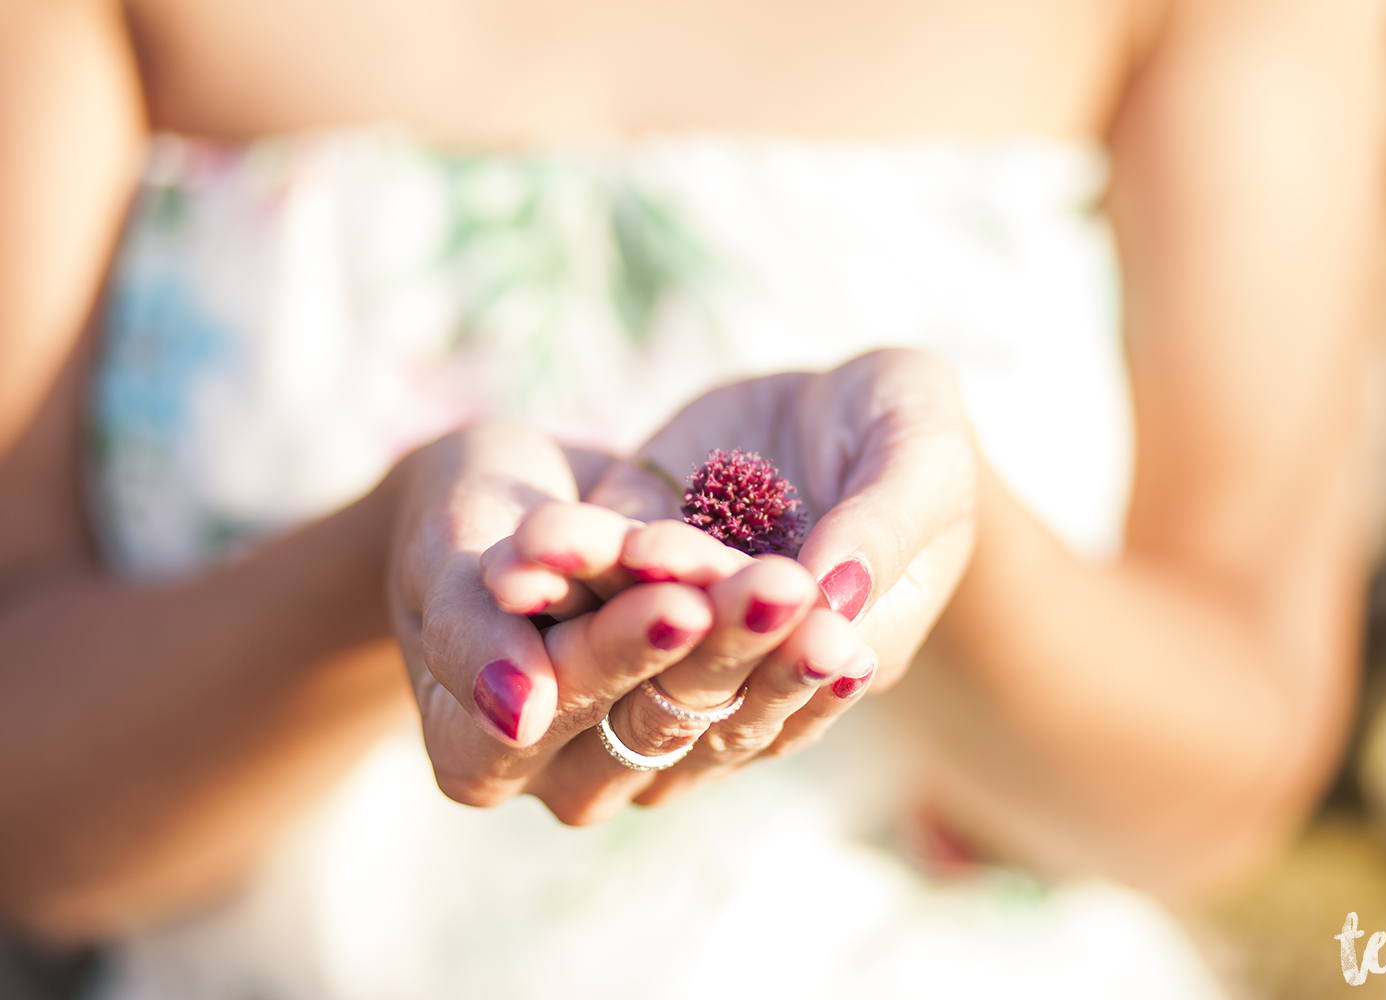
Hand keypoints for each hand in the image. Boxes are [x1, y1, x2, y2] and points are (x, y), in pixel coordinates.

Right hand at [385, 421, 867, 820]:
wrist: (507, 511)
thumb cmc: (453, 519)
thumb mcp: (443, 553)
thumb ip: (467, 632)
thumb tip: (517, 706)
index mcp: (474, 753)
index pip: (556, 703)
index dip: (617, 653)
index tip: (676, 600)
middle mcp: (563, 778)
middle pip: (650, 719)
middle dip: (717, 647)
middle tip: (779, 588)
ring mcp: (641, 765)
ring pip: (720, 726)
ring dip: (778, 664)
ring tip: (831, 605)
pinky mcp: (707, 738)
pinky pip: (765, 723)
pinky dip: (807, 684)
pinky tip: (856, 646)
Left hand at [493, 348, 976, 805]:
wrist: (837, 395)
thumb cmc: (908, 428)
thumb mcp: (925, 456)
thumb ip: (891, 523)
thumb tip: (835, 590)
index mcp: (848, 652)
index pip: (809, 672)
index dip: (786, 642)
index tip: (773, 590)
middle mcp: (757, 657)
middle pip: (714, 669)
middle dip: (681, 620)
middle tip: (656, 557)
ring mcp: (686, 617)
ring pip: (636, 635)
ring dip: (595, 598)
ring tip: (551, 552)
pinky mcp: (628, 562)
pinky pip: (591, 574)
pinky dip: (557, 562)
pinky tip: (522, 544)